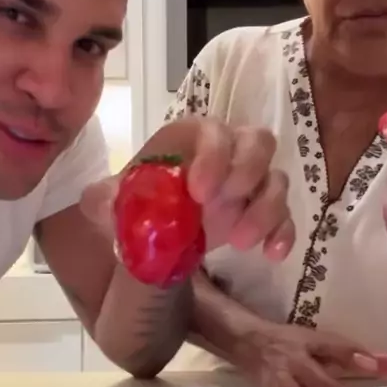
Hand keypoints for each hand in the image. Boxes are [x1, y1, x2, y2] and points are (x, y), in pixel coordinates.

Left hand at [82, 117, 294, 260]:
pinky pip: (286, 215)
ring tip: (240, 242)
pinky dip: (284, 232)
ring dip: (266, 208)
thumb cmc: (139, 206)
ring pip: (276, 178)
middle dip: (248, 170)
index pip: (210, 131)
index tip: (198, 191)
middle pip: (257, 141)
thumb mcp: (116, 204)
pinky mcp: (261, 211)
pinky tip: (273, 254)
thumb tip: (100, 200)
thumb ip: (105, 199)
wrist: (155, 232)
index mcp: (189, 141)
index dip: (212, 154)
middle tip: (227, 200)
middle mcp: (226, 153)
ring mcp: (248, 183)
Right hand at [258, 324, 377, 386]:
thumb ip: (343, 352)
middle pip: (305, 383)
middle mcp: (286, 364)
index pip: (325, 353)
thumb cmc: (289, 342)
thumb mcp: (315, 339)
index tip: (363, 384)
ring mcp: (272, 381)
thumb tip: (374, 364)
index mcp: (302, 346)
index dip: (344, 364)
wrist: (249, 343)